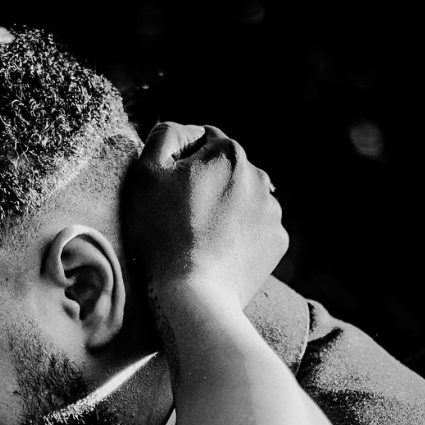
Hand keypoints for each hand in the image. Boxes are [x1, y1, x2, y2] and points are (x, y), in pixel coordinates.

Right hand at [126, 122, 287, 308]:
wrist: (193, 294)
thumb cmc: (163, 233)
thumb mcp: (147, 174)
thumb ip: (164, 136)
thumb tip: (183, 130)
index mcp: (229, 152)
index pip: (204, 140)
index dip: (182, 161)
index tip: (169, 189)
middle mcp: (260, 176)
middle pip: (227, 170)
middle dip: (208, 183)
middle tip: (182, 216)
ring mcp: (272, 211)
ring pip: (244, 198)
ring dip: (226, 207)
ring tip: (202, 236)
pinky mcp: (277, 241)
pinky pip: (256, 229)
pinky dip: (241, 234)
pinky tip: (220, 250)